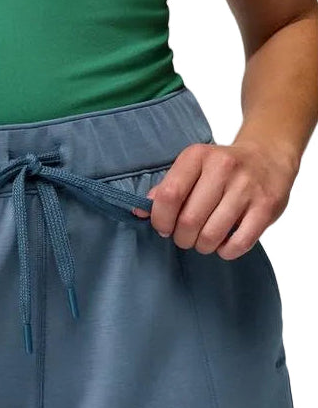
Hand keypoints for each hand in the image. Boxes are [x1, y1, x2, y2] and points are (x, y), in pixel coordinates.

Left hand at [132, 140, 297, 258]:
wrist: (269, 156)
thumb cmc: (221, 169)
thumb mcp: (192, 168)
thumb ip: (166, 189)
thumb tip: (139, 211)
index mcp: (198, 156)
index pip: (169, 196)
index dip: (161, 220)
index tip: (164, 227)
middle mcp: (223, 167)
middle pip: (188, 220)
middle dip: (182, 238)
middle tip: (186, 236)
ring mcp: (247, 187)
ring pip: (211, 235)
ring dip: (202, 246)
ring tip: (204, 240)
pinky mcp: (266, 206)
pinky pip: (239, 243)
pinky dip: (226, 251)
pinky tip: (224, 243)